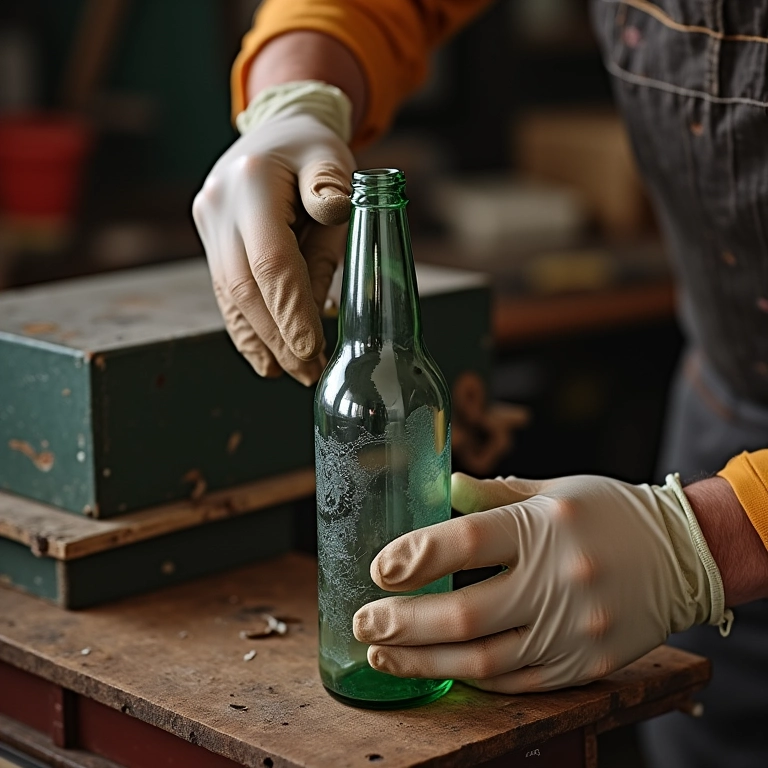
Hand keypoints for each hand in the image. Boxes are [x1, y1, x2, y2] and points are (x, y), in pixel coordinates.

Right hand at [193, 103, 354, 384]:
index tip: (313, 349)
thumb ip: (332, 215)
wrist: (275, 131)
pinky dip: (246, 328)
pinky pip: (226, 292)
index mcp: (253, 183)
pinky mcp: (210, 240)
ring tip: (289, 373)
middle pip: (246, 287)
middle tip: (309, 372)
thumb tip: (323, 283)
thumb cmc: (314, 151)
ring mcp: (209, 223)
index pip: (272, 261)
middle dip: (278, 336)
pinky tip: (264, 356)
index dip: (292, 311)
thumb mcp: (335, 164)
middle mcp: (220, 205)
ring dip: (261, 341)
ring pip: (231, 296)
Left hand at [353, 472, 722, 692]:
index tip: (378, 569)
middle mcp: (559, 579)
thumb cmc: (609, 511)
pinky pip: (516, 681)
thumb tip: (442, 488)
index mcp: (546, 524)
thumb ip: (494, 493)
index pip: (466, 542)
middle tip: (364, 621)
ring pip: (484, 659)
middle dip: (403, 623)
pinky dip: (471, 677)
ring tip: (382, 654)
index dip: (415, 557)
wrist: (682, 554)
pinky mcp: (584, 665)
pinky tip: (438, 668)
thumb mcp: (552, 488)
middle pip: (466, 613)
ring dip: (424, 661)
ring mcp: (573, 630)